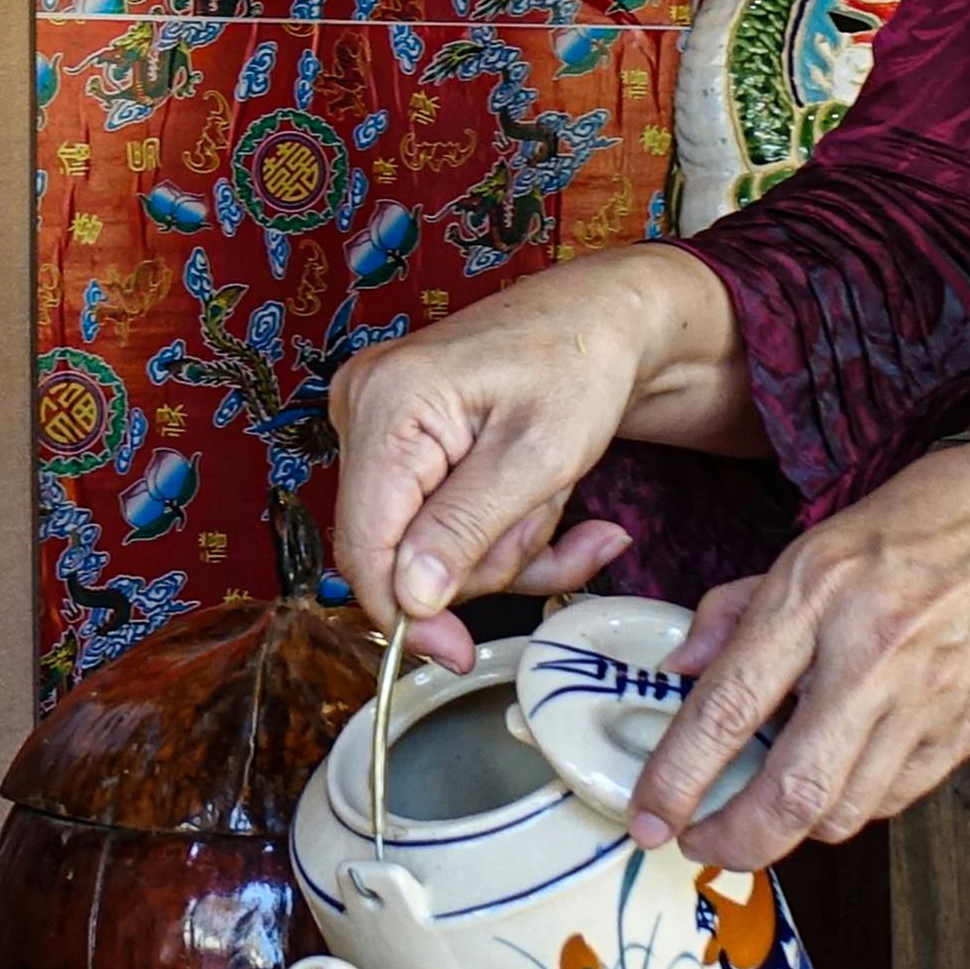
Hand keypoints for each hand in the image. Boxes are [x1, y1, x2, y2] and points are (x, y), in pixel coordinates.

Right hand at [328, 247, 729, 659]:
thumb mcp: (539, 458)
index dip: (405, 613)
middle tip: (544, 520)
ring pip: (421, 542)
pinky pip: (434, 519)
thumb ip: (467, 529)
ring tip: (549, 494)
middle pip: (395, 549)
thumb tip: (410, 598)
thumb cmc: (582, 365)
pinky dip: (493, 529)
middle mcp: (364, 407)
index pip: (365, 544)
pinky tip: (546, 506)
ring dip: (497, 541)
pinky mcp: (400, 437)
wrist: (606, 316)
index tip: (458, 651)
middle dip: (480, 557)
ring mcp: (377, 421)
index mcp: (390, 402)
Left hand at [626, 416, 969, 868]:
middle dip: (732, 840)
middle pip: (788, 794)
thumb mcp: (829, 531)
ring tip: (767, 806)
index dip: (675, 778)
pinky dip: (852, 803)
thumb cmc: (950, 515)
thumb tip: (683, 660)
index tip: (649, 814)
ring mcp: (926, 704)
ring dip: (792, 828)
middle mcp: (870, 655)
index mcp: (820, 591)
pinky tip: (837, 776)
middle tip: (703, 845)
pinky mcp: (968, 735)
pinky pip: (892, 797)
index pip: (725, 707)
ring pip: (842, 811)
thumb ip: (747, 603)